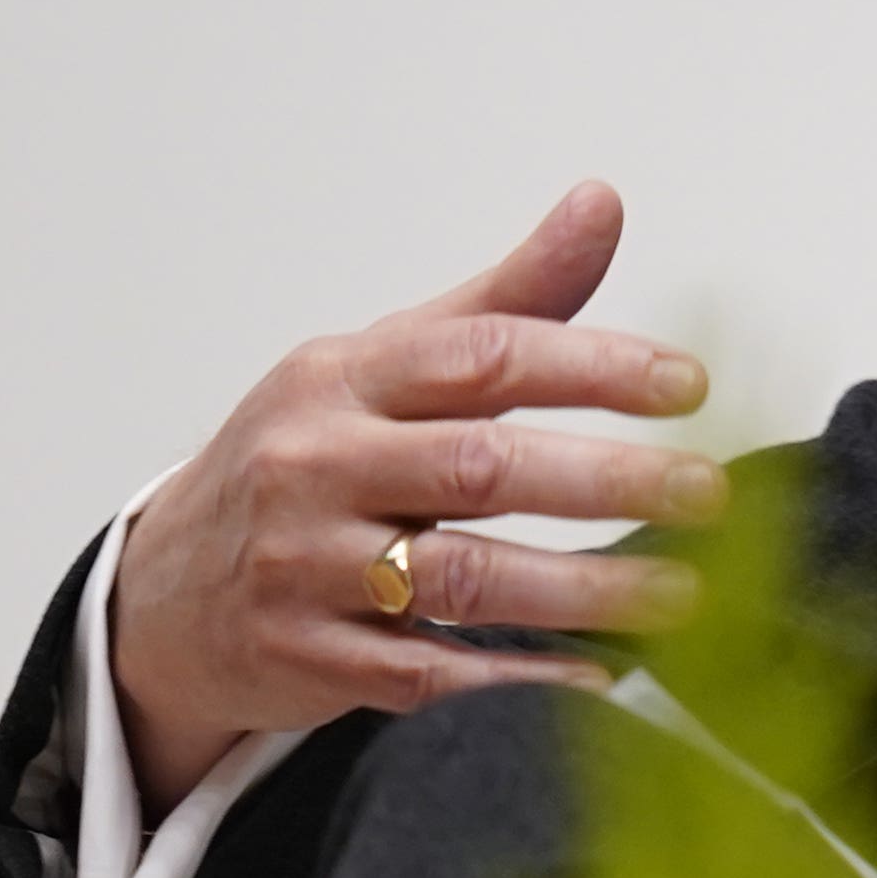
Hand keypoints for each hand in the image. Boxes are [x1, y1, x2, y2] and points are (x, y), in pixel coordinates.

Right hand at [109, 182, 726, 810]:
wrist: (167, 587)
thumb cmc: (311, 457)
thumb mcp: (386, 363)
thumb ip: (507, 299)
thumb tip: (602, 201)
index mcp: (345, 378)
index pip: (481, 355)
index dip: (592, 367)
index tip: (688, 384)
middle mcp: (318, 465)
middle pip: (481, 469)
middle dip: (607, 481)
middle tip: (709, 493)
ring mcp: (305, 567)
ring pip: (463, 578)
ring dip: (585, 591)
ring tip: (683, 596)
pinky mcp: (308, 658)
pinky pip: (428, 670)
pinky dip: (520, 676)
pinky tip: (597, 672)